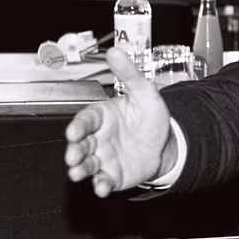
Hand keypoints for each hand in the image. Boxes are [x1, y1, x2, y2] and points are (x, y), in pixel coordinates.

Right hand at [64, 48, 175, 196]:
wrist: (165, 142)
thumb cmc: (149, 117)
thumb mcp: (144, 92)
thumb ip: (129, 74)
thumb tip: (116, 51)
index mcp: (102, 116)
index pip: (86, 119)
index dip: (79, 126)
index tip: (74, 131)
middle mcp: (98, 138)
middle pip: (81, 144)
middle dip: (74, 150)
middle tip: (73, 156)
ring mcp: (103, 157)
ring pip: (87, 164)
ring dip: (80, 169)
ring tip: (78, 173)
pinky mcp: (112, 174)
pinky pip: (103, 180)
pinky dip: (100, 185)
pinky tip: (102, 187)